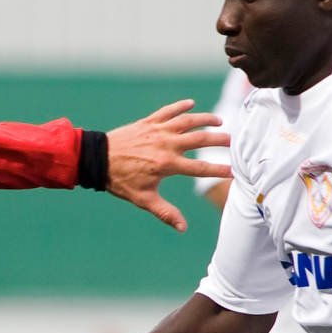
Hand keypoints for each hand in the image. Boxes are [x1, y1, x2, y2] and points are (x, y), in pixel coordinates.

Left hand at [105, 99, 230, 232]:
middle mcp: (166, 144)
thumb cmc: (120, 181)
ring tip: (219, 121)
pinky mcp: (148, 122)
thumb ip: (165, 213)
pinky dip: (180, 106)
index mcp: (167, 164)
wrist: (97, 159)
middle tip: (233, 141)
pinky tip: (191, 103)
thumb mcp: (143, 199)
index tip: (234, 171)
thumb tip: (183, 228)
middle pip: (200, 139)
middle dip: (219, 140)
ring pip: (188, 121)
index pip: (200, 168)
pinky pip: (168, 111)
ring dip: (205, 119)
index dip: (218, 170)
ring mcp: (158, 131)